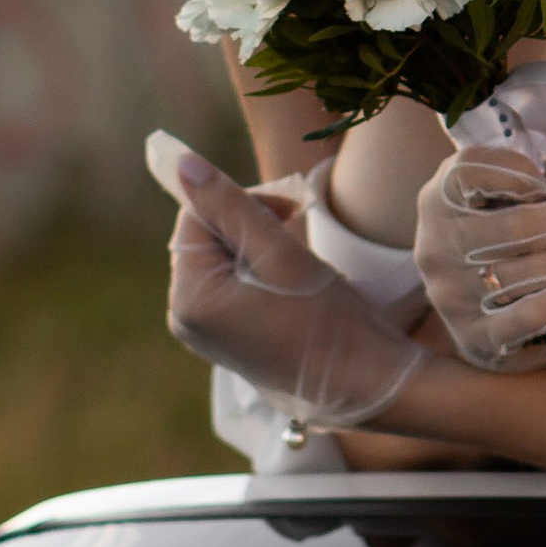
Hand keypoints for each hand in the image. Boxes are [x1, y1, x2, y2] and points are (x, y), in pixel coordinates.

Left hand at [160, 148, 425, 428]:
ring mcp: (204, 334)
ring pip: (220, 259)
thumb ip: (229, 205)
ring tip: (296, 263)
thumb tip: (183, 165)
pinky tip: (290, 284)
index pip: (194, 219)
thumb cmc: (326, 318)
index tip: (289, 211)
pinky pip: (231, 285)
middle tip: (295, 231)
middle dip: (247, 225)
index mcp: (190, 300)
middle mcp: (186, 319)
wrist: (362, 380)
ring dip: (257, 246)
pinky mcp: (226, 339)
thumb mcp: (279, 252)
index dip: (239, 202)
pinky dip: (259, 272)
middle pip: (204, 239)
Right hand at [413, 147, 545, 371]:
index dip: (519, 170)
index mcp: (438, 199)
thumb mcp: (520, 189)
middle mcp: (436, 245)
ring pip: (529, 272)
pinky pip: (529, 316)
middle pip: (516, 226)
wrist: (478, 305)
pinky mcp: (474, 333)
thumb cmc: (503, 230)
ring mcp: (451, 293)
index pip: (470, 170)